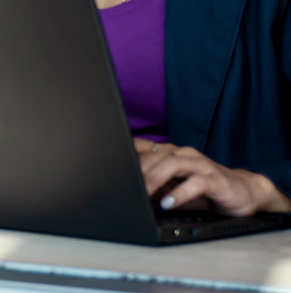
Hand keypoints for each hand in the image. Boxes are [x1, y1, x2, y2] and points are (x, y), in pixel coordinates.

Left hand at [138, 141, 290, 215]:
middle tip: (123, 187)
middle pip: (153, 156)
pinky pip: (196, 183)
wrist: (242, 192)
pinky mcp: (215, 179)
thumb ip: (151, 184)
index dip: (123, 153)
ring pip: (172, 163)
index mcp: (169, 153)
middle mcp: (183, 154)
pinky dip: (179, 193)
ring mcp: (200, 165)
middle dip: (136, 171)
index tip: (106, 164)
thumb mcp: (171, 187)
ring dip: (154, 178)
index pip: (141, 146)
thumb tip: (124, 190)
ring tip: (142, 193)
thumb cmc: (202, 190)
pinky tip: (168, 203)